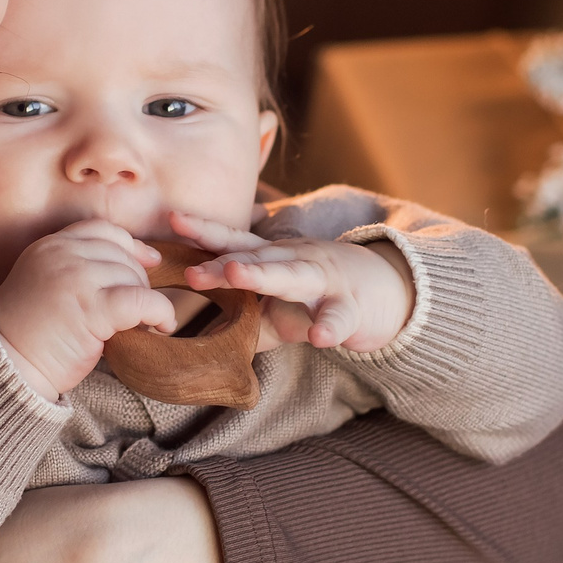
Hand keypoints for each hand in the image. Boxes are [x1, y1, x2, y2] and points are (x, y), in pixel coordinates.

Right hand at [0, 220, 176, 399]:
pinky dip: (161, 313)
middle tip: (138, 311)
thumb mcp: (46, 284)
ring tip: (145, 324)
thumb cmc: (29, 334)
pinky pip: (143, 301)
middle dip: (138, 282)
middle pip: (122, 255)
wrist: (6, 365)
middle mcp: (62, 254)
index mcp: (50, 246)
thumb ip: (78, 268)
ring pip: (134, 277)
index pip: (103, 231)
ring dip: (147, 302)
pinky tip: (162, 327)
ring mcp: (76, 278)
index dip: (130, 246)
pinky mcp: (92, 309)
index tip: (148, 263)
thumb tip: (141, 263)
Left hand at [167, 211, 414, 352]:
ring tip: (236, 274)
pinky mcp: (353, 307)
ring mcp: (326, 281)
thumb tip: (197, 343)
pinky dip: (332, 326)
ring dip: (264, 275)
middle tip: (190, 270)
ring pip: (294, 276)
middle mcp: (297, 261)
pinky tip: (320, 336)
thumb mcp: (278, 309)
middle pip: (256, 257)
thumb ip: (242, 320)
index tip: (172, 219)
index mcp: (275, 258)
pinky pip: (341, 317)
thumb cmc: (323, 300)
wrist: (391, 292)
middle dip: (222, 261)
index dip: (204, 231)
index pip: (235, 242)